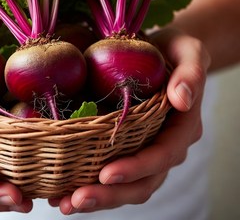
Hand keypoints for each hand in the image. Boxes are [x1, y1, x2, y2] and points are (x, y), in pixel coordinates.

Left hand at [49, 27, 210, 213]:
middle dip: (110, 194)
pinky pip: (112, 167)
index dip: (136, 168)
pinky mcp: (127, 142)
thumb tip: (182, 99)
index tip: (106, 174)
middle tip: (76, 201)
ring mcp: (145, 146)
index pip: (162, 155)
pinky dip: (89, 180)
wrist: (166, 52)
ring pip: (126, 183)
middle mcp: (165, 144)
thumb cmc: (178, 50)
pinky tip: (63, 188)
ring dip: (97, 196)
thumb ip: (191, 74)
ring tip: (64, 204)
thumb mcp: (190, 52)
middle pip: (142, 181)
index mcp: (181, 126)